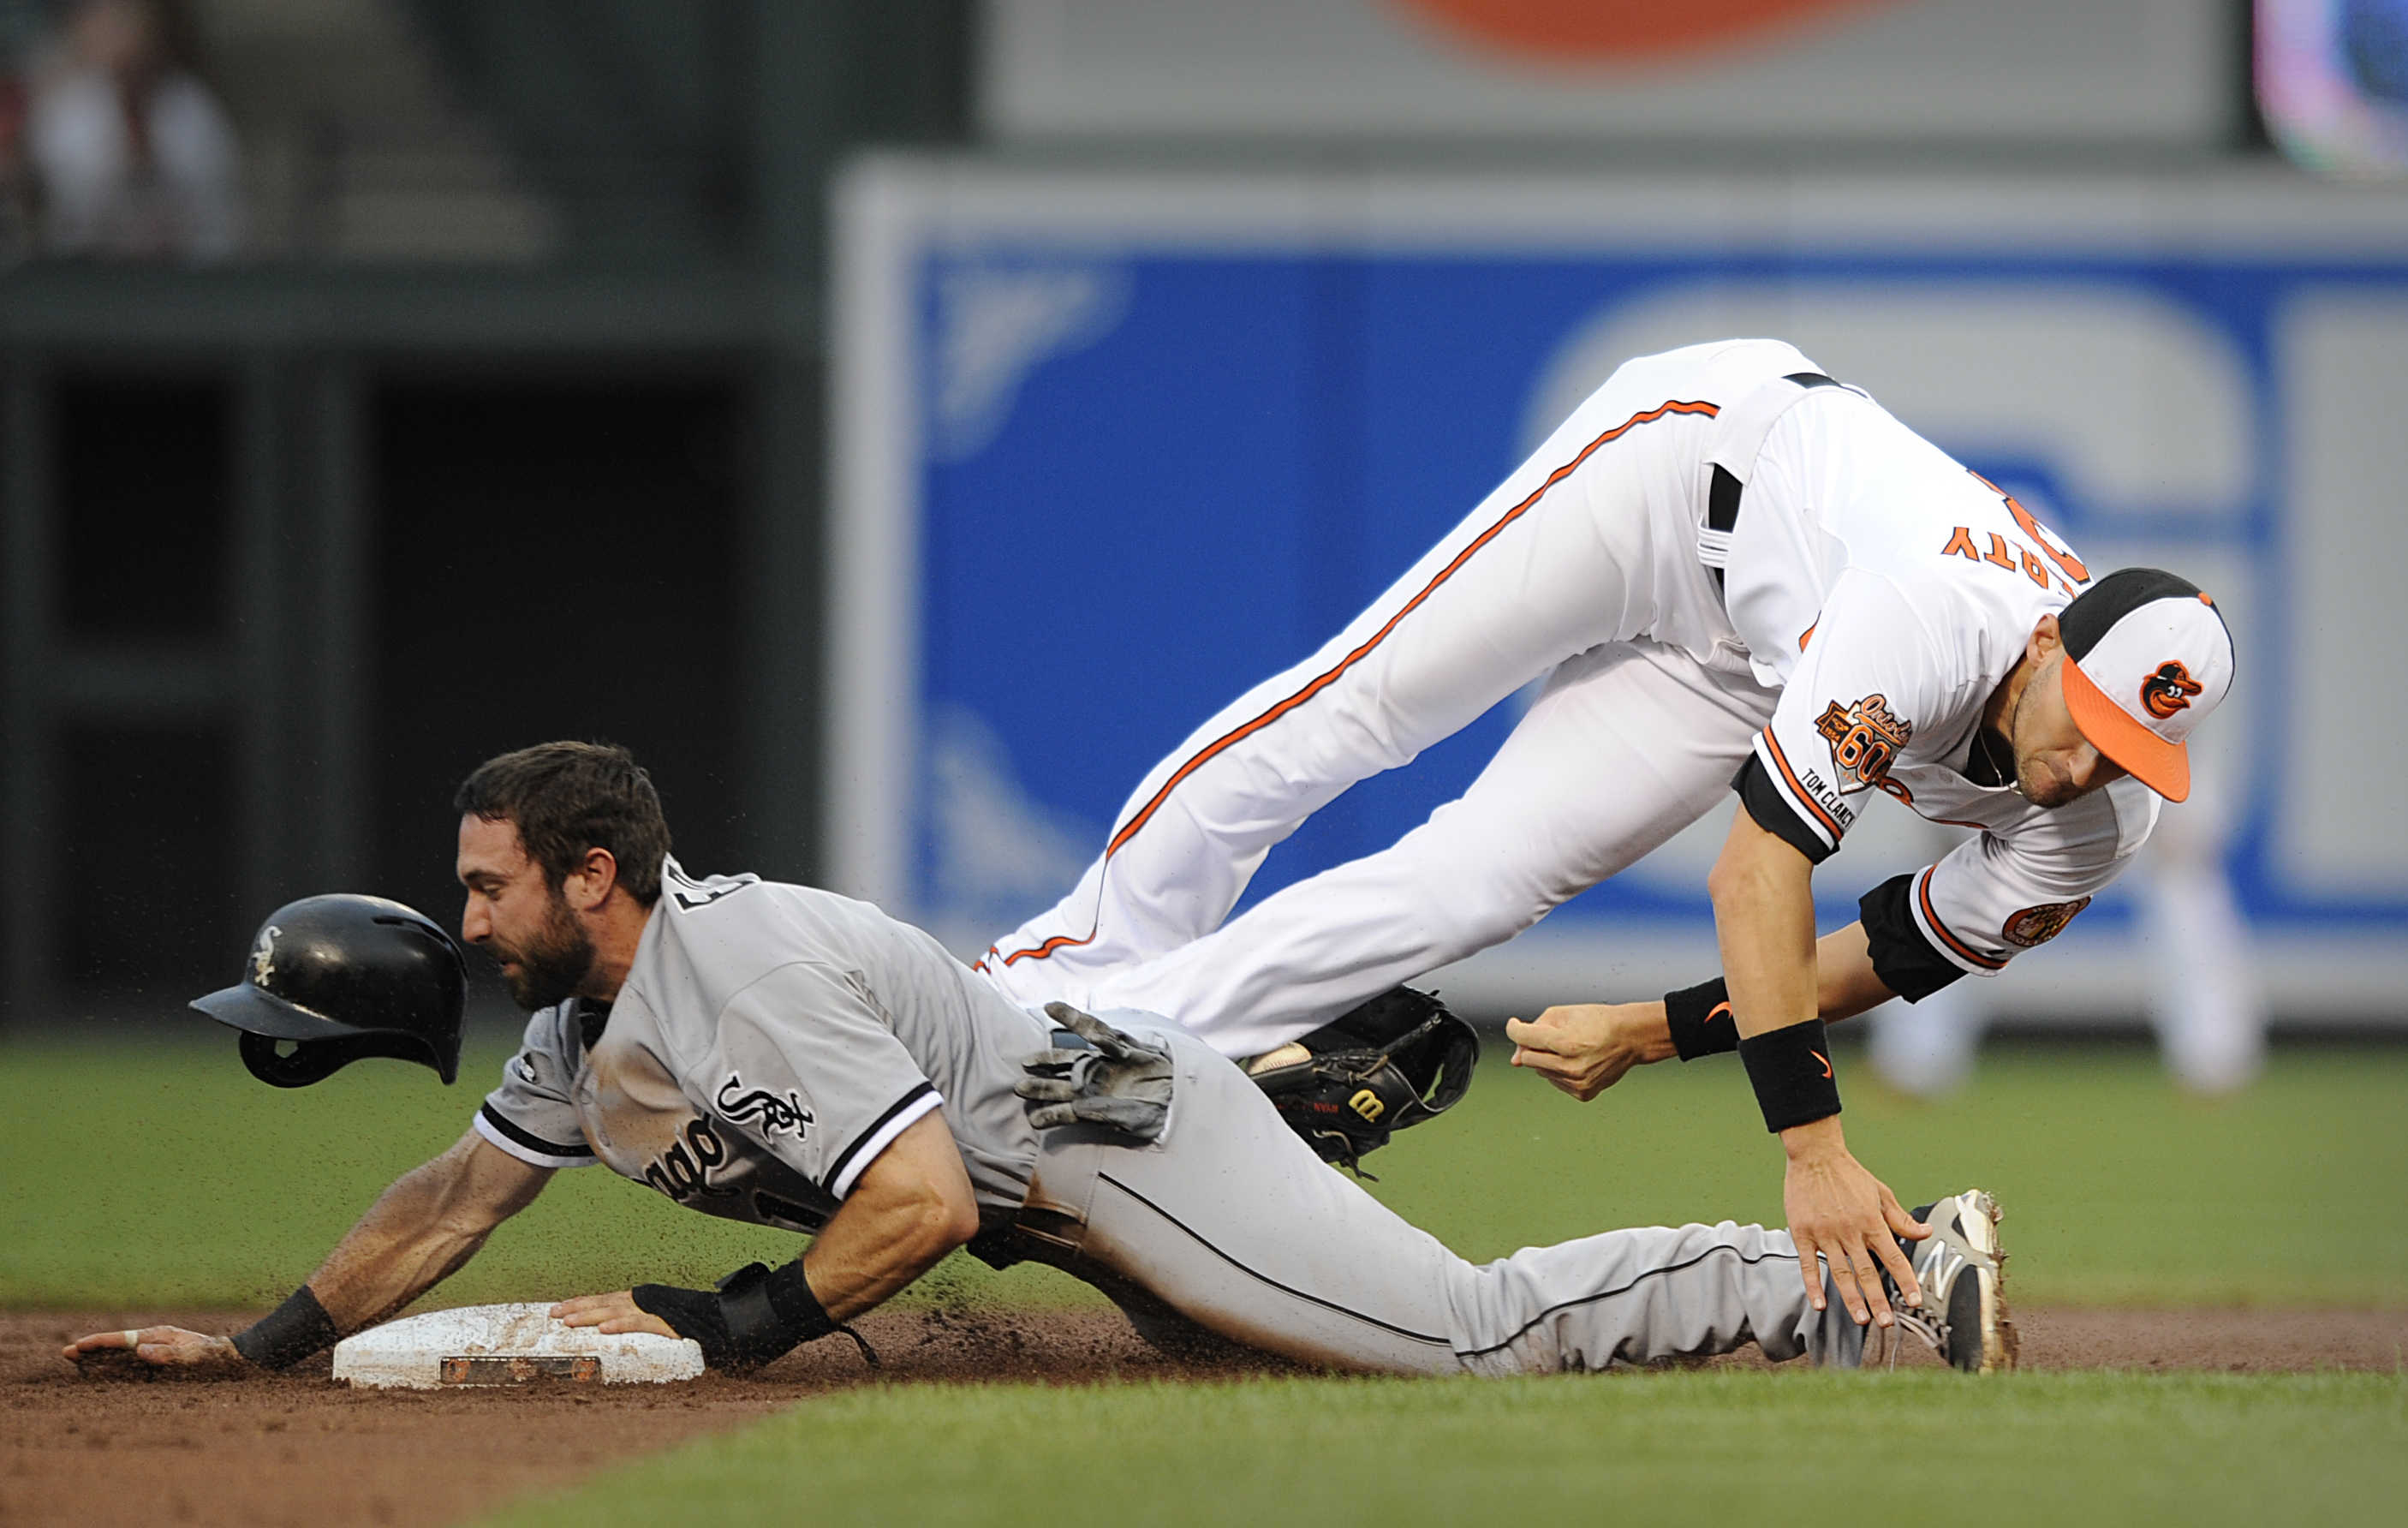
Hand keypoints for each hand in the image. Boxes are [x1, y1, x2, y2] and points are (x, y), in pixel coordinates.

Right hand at [62, 1325, 246, 1372]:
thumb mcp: (194, 1356)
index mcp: (159, 1336)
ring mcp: (157, 1352)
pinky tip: (104, 1373)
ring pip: (121, 1354)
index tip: (78, 1346)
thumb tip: (139, 1351)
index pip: (122, 1339)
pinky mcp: (160, 1363)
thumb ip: (167, 1354)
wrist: (235, 1360)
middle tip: (66, 1353)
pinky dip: (114, 1367)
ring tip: (78, 1362)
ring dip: (100, 1359)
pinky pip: (132, 1365)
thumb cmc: (215, 1358)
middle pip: (117, 1345)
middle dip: (92, 1349)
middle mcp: (155, 1341)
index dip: (98, 1343)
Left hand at [551, 1291, 677, 1339]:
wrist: (721, 1326)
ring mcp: (655, 1310)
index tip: (560, 1308)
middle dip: (578, 1307)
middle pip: (605, 1302)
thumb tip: (611, 1339)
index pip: (606, 1300)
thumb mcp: (656, 1328)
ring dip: (591, 1315)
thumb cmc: (689, 1330)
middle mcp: (644, 1301)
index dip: (582, 1303)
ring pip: (617, 1311)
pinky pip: (640, 1323)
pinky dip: (622, 1325)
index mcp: (641, 1302)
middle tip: (553, 1314)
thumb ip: (636, 1330)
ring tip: (569, 1321)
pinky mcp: (666, 1322)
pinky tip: (604, 1330)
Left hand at [1504, 1002, 1675, 1100]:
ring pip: (1541, 1071)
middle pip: (1528, 1058)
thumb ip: (1533, 1030)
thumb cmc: (1596, 1021)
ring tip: (1571, 1048)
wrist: (1629, 1038)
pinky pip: (1555, 1081)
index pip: (1523, 1038)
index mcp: (1565, 1043)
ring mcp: (1577, 1083)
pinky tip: (1577, 1061)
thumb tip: (1516, 1060)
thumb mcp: (1563, 1014)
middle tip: (1553, 1036)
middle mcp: (1571, 1067)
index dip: (1514, 1028)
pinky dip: (1559, 1071)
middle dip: (1534, 1045)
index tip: (1514, 1024)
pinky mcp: (1583, 1093)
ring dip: (1548, 1059)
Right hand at [1779, 1116, 1929, 1326]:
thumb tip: (1925, 1233)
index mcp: (1872, 1221)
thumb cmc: (1849, 1174)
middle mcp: (1850, 1230)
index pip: (1894, 1257)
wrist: (1815, 1155)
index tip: (1914, 1301)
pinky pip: (1809, 1264)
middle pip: (1867, 1271)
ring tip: (1861, 1320)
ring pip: (1840, 1272)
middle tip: (1886, 1321)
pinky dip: (1813, 1285)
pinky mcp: (1803, 1233)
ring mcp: (1825, 1233)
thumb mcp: (1881, 1193)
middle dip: (1878, 1299)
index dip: (1905, 1281)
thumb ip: (1901, 1219)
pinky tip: (1820, 1303)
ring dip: (1851, 1298)